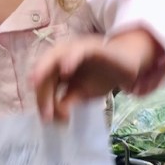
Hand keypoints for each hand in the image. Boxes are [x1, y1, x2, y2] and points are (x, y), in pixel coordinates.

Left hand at [31, 30, 158, 121]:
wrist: (128, 66)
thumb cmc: (102, 76)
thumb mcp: (82, 93)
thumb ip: (67, 102)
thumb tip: (54, 117)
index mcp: (58, 66)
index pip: (44, 82)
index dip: (42, 99)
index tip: (46, 118)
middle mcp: (63, 54)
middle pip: (44, 68)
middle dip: (41, 88)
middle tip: (43, 109)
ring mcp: (76, 48)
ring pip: (55, 55)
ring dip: (45, 68)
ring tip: (36, 82)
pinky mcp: (92, 46)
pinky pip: (79, 50)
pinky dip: (70, 58)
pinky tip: (66, 69)